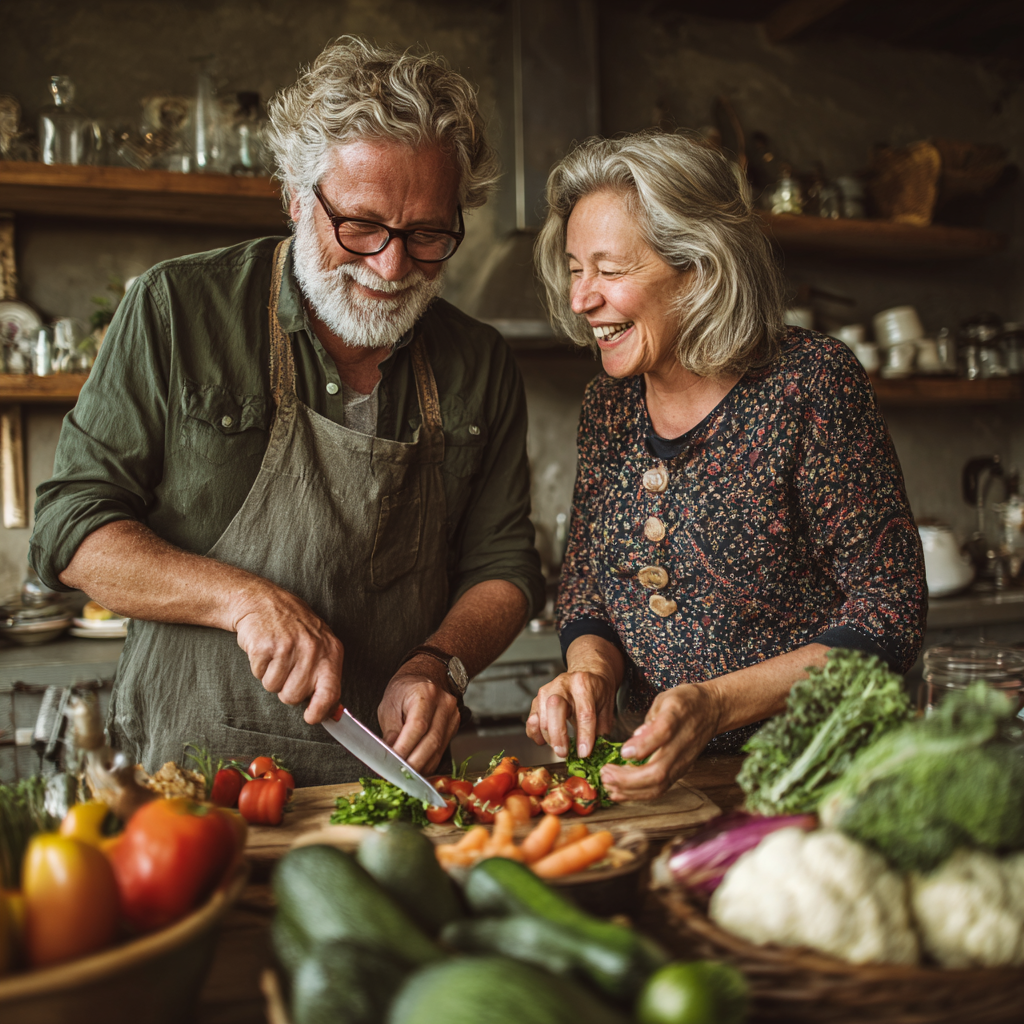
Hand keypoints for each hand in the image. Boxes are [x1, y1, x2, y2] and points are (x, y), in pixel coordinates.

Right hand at [231, 582, 343, 724]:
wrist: (264, 601)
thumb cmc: (294, 629)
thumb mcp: (320, 647)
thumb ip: (325, 678)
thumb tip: (329, 714)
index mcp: (330, 652)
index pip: (330, 692)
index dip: (319, 711)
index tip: (311, 718)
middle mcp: (312, 649)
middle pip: (294, 696)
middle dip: (286, 688)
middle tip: (286, 667)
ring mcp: (288, 646)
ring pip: (274, 687)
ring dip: (271, 676)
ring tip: (276, 655)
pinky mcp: (265, 646)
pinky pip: (259, 674)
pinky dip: (258, 666)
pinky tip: (265, 649)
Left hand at [378, 656, 460, 772]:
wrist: (426, 677)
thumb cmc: (405, 690)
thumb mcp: (389, 705)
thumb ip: (390, 729)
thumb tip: (390, 753)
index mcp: (426, 693)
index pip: (418, 726)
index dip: (405, 747)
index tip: (391, 761)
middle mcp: (444, 704)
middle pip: (432, 741)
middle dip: (413, 762)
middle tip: (397, 774)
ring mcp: (452, 717)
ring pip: (438, 750)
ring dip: (420, 766)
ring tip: (404, 775)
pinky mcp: (454, 728)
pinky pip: (441, 751)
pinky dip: (427, 763)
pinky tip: (416, 769)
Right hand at [526, 669, 616, 759]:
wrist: (586, 675)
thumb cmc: (597, 693)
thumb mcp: (606, 708)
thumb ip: (601, 730)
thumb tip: (594, 753)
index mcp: (583, 684)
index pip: (584, 712)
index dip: (584, 735)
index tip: (584, 753)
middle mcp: (562, 684)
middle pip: (555, 708)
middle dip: (558, 734)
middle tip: (563, 753)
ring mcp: (546, 691)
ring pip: (541, 716)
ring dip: (549, 737)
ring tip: (560, 748)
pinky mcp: (536, 700)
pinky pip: (531, 720)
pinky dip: (536, 734)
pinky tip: (545, 742)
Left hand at [601, 684, 720, 801]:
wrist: (713, 710)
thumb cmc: (685, 702)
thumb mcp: (665, 699)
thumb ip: (650, 719)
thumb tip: (634, 740)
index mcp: (676, 718)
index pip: (662, 734)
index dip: (642, 746)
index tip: (622, 752)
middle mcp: (681, 744)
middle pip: (658, 771)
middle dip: (628, 778)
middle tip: (605, 773)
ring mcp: (682, 762)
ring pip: (658, 785)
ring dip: (630, 790)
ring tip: (607, 783)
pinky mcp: (680, 771)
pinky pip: (659, 788)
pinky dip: (637, 794)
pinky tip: (619, 792)